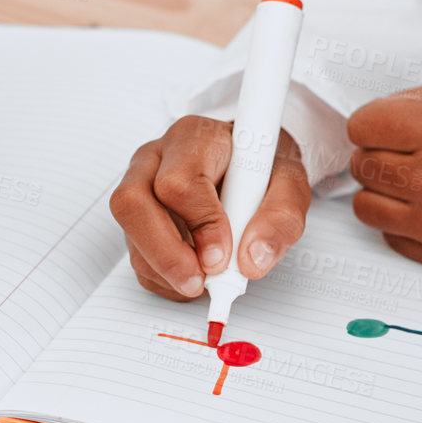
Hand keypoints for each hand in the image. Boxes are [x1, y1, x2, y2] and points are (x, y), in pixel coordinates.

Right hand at [110, 116, 310, 300]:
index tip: (223, 256)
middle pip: (133, 204)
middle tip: (199, 282)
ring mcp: (139, 187)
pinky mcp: (136, 219)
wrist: (249, 164)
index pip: (180, 182)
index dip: (200, 225)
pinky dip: (166, 279)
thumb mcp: (289, 183)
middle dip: (166, 255)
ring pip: (132, 236)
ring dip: (168, 272)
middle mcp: (156, 159)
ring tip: (209, 278)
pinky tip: (196, 272)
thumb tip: (252, 259)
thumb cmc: (262, 167)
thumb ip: (280, 217)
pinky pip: (137, 257)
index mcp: (194, 140)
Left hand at [346, 74, 421, 269]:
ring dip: (385, 191)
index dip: (376, 122)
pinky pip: (390, 236)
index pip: (361, 126)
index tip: (393, 126)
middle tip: (416, 152)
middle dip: (382, 153)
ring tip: (421, 180)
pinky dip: (404, 222)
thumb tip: (376, 119)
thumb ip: (419, 99)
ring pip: (365, 206)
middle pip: (361, 165)